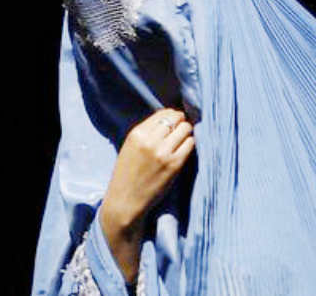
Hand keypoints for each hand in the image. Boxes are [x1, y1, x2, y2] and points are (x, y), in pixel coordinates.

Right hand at [99, 108, 195, 282]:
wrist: (125, 201)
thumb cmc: (128, 174)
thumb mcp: (131, 147)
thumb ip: (148, 132)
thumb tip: (171, 118)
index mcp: (137, 134)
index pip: (163, 113)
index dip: (173, 116)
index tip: (175, 122)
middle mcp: (150, 140)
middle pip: (177, 118)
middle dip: (181, 122)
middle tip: (182, 130)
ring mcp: (163, 152)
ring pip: (186, 129)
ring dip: (187, 133)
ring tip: (183, 141)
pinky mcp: (174, 164)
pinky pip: (190, 144)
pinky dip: (190, 144)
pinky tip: (185, 150)